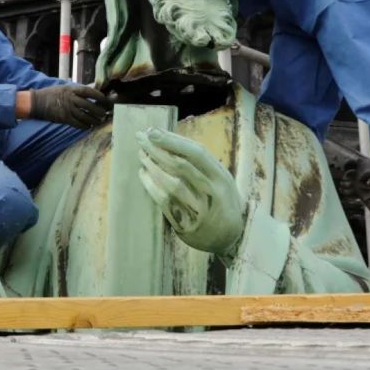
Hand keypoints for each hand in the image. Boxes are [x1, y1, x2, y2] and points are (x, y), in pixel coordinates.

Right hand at [27, 84, 111, 127]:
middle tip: (105, 113)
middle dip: (99, 110)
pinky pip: (78, 124)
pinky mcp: (64, 119)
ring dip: (94, 120)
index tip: (106, 100)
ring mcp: (68, 109)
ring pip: (85, 116)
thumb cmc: (52, 94)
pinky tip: (89, 126)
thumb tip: (92, 92)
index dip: (99, 96)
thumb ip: (77, 91)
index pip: (89, 92)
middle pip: (89, 106)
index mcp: (72, 90)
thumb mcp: (65, 88)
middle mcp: (71, 99)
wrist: (37, 102)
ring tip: (99, 121)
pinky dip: (85, 126)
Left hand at [136, 127, 242, 257]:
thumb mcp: (222, 180)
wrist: (228, 238)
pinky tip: (143, 174)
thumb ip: (203, 164)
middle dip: (158, 149)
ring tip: (141, 154)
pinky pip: (164, 202)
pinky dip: (151, 185)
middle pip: (181, 165)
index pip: (197, 153)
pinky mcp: (184, 224)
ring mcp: (198, 210)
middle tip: (141, 137)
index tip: (154, 131)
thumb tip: (171, 141)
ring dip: (152, 166)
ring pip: (171, 183)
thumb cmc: (221, 201)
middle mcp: (211, 192)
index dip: (174, 140)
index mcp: (222, 178)